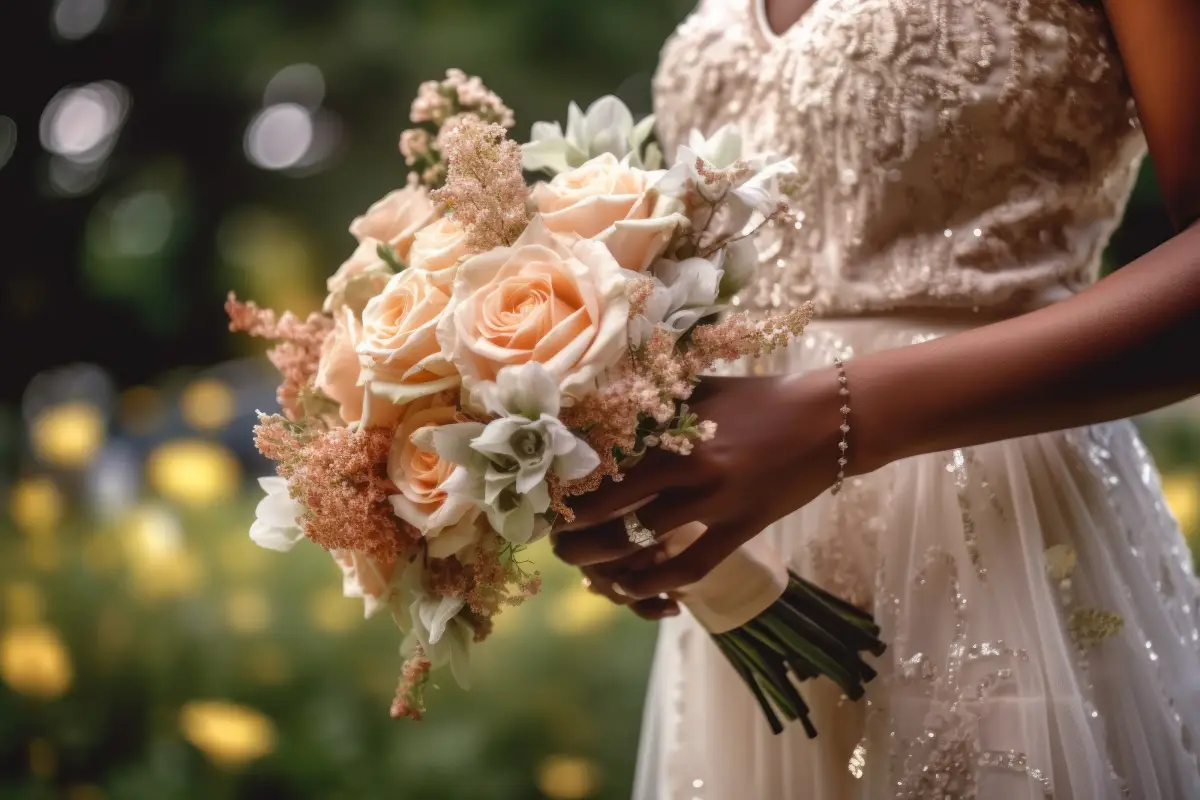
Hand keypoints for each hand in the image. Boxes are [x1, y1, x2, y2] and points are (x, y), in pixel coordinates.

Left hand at [553, 368, 847, 602]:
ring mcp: (717, 501)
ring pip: (644, 542)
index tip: (545, 499)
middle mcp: (689, 468)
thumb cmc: (760, 397)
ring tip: (586, 568)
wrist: (830, 419)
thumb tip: (602, 402)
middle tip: (555, 541)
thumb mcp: (701, 389)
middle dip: (575, 531)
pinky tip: (637, 589)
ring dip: (607, 562)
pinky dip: (658, 582)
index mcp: (672, 430)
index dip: (567, 489)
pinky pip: (691, 567)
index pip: (602, 466)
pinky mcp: (743, 527)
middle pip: (611, 510)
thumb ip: (656, 400)